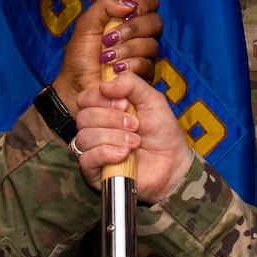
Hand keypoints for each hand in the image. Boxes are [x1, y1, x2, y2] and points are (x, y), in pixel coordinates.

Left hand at [59, 0, 161, 102]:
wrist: (76, 85)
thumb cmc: (80, 56)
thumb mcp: (86, 24)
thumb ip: (104, 6)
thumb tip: (130, 4)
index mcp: (129, 19)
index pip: (150, 3)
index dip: (144, 4)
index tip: (127, 12)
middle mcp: (141, 35)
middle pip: (155, 22)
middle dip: (132, 29)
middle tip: (109, 39)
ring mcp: (145, 56)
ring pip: (150, 45)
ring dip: (125, 50)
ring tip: (106, 58)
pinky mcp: (146, 75)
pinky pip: (147, 65)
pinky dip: (129, 66)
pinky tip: (114, 70)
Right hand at [72, 69, 196, 202]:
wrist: (173, 163)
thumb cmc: (162, 132)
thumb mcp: (152, 100)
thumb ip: (131, 84)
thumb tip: (104, 85)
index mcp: (104, 110)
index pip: (85, 98)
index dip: (102, 99)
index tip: (125, 105)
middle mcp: (95, 129)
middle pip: (83, 117)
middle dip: (111, 119)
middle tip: (135, 125)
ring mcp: (93, 151)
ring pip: (84, 137)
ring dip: (113, 137)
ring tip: (135, 142)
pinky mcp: (95, 172)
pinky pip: (87, 159)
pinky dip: (106, 153)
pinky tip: (124, 154)